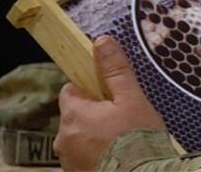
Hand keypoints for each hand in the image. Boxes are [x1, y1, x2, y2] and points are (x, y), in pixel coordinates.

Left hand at [55, 35, 166, 170]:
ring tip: (121, 140)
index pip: (70, 90)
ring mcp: (68, 160)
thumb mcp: (132, 99)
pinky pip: (83, 156)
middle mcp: (63, 138)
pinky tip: (116, 155)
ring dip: (94, 136)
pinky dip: (96, 153)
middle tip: (121, 119)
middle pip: (75, 115)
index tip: (109, 95)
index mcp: (74, 114)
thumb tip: (101, 41)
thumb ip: (115, 71)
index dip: (90, 89)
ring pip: (79, 137)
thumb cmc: (137, 139)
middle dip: (94, 114)